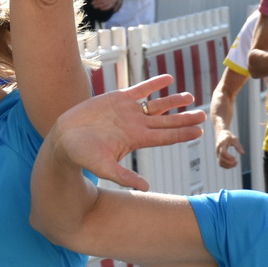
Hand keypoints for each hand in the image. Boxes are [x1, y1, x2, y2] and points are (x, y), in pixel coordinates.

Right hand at [47, 75, 204, 188]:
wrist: (64, 138)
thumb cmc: (83, 156)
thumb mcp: (104, 168)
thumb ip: (125, 177)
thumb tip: (146, 188)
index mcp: (136, 140)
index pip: (165, 137)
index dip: (182, 133)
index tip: (199, 131)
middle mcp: (136, 125)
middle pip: (166, 122)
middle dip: (184, 118)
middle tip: (203, 114)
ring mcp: (128, 111)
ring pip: (156, 105)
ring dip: (173, 101)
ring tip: (190, 97)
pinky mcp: (117, 98)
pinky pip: (140, 89)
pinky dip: (154, 84)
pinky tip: (168, 78)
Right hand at [215, 127, 242, 169]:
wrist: (221, 134)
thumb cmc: (229, 136)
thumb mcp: (235, 139)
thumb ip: (238, 146)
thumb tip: (243, 153)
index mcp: (222, 143)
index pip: (223, 152)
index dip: (229, 156)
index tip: (235, 157)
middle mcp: (218, 149)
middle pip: (221, 159)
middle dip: (229, 162)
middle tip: (236, 162)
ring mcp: (217, 153)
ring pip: (220, 162)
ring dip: (228, 165)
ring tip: (235, 164)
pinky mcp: (218, 156)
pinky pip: (220, 163)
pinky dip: (226, 166)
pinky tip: (232, 165)